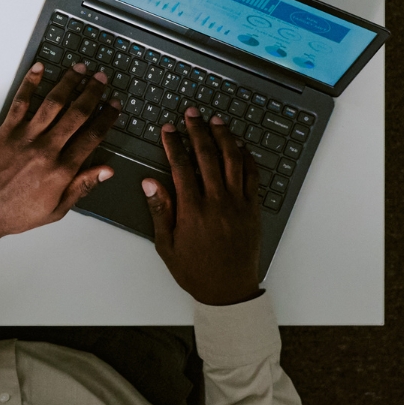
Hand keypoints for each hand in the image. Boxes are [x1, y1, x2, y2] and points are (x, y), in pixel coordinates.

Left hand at [0, 61, 119, 246]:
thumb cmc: (18, 213)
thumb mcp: (57, 209)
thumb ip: (82, 187)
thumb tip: (106, 170)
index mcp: (62, 170)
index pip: (92, 137)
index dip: (106, 118)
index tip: (114, 106)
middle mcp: (47, 149)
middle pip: (77, 114)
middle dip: (92, 93)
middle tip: (101, 80)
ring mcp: (26, 137)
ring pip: (53, 103)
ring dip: (68, 83)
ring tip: (79, 69)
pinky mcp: (6, 131)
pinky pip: (21, 102)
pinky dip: (30, 83)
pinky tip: (40, 68)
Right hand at [145, 109, 264, 306]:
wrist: (229, 290)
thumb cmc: (195, 270)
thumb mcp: (166, 244)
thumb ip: (160, 210)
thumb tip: (150, 183)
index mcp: (193, 210)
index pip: (181, 166)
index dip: (173, 144)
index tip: (168, 129)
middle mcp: (217, 202)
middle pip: (208, 156)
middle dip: (198, 131)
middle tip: (192, 113)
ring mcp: (238, 204)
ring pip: (233, 161)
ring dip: (224, 137)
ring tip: (216, 121)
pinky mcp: (253, 209)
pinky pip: (252, 177)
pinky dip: (247, 158)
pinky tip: (240, 146)